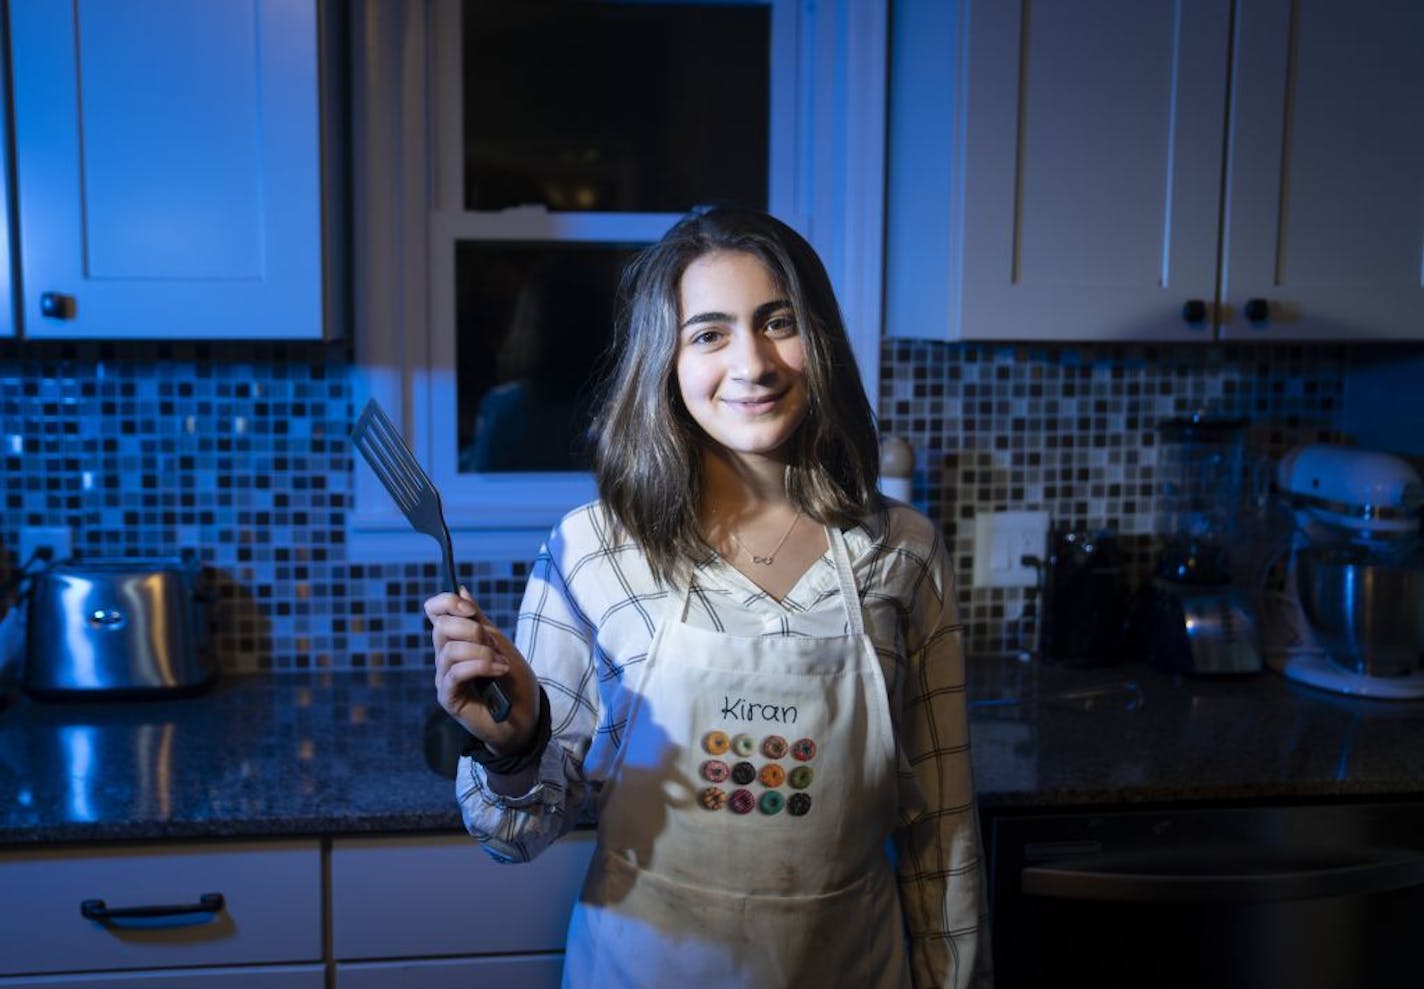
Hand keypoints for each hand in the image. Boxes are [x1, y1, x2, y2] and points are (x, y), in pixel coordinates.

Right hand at [425, 588, 540, 753]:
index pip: (435, 612)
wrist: (525, 718)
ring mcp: (444, 678)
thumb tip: (461, 589)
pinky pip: (455, 673)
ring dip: (482, 651)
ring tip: (501, 663)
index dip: (447, 603)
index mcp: (456, 640)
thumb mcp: (500, 644)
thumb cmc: (514, 683)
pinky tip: (499, 670)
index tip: (469, 609)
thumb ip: (479, 620)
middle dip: (473, 630)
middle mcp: (445, 658)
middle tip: (495, 645)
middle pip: (441, 627)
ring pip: (450, 650)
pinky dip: (480, 666)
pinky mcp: (448, 698)